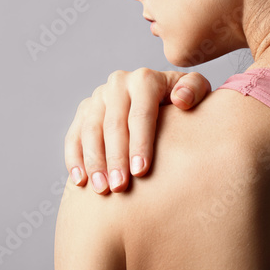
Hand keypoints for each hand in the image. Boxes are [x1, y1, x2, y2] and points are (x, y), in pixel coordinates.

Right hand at [64, 68, 210, 193]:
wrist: (163, 100)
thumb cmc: (184, 104)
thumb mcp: (196, 92)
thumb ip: (195, 90)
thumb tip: (180, 100)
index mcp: (144, 80)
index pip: (140, 114)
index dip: (140, 143)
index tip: (141, 172)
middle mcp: (118, 84)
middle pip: (113, 124)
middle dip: (115, 158)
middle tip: (120, 187)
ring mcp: (98, 97)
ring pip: (90, 130)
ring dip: (94, 162)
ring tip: (102, 190)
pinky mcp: (84, 111)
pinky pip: (74, 136)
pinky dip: (74, 159)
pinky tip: (80, 181)